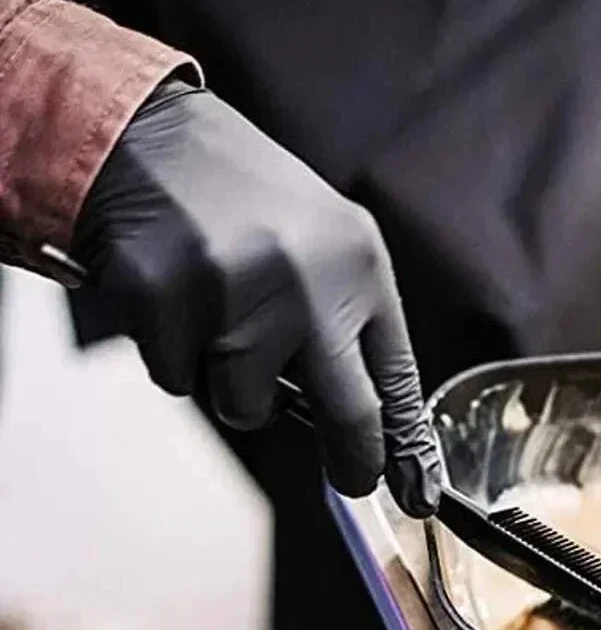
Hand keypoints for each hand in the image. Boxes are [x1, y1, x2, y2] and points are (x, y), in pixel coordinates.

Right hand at [71, 79, 440, 516]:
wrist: (154, 138)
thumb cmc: (247, 200)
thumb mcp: (323, 243)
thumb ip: (344, 320)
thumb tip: (360, 416)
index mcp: (358, 264)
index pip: (396, 375)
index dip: (407, 443)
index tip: (417, 491)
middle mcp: (307, 283)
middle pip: (348, 416)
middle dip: (355, 462)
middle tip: (353, 480)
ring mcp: (235, 296)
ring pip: (246, 407)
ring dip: (234, 383)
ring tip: (222, 315)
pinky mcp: (165, 304)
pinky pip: (178, 379)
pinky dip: (177, 355)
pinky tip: (175, 297)